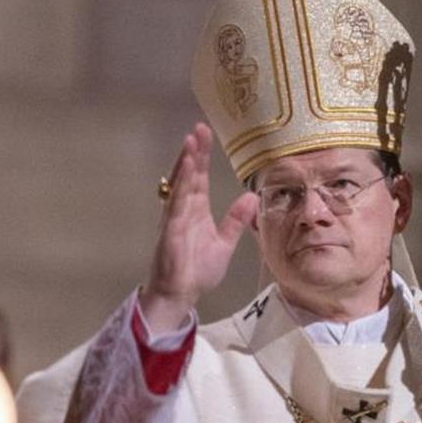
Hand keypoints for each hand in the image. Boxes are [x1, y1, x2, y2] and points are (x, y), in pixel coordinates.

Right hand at [140, 123, 257, 332]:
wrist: (180, 295)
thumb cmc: (196, 272)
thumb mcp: (224, 244)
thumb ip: (235, 221)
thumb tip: (251, 198)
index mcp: (195, 211)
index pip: (199, 178)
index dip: (202, 157)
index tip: (205, 135)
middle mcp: (183, 210)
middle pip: (189, 175)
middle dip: (194, 151)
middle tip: (200, 128)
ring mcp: (175, 218)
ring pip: (181, 184)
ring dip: (186, 161)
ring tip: (191, 140)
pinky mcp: (170, 229)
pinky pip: (176, 202)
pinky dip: (181, 183)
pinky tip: (186, 167)